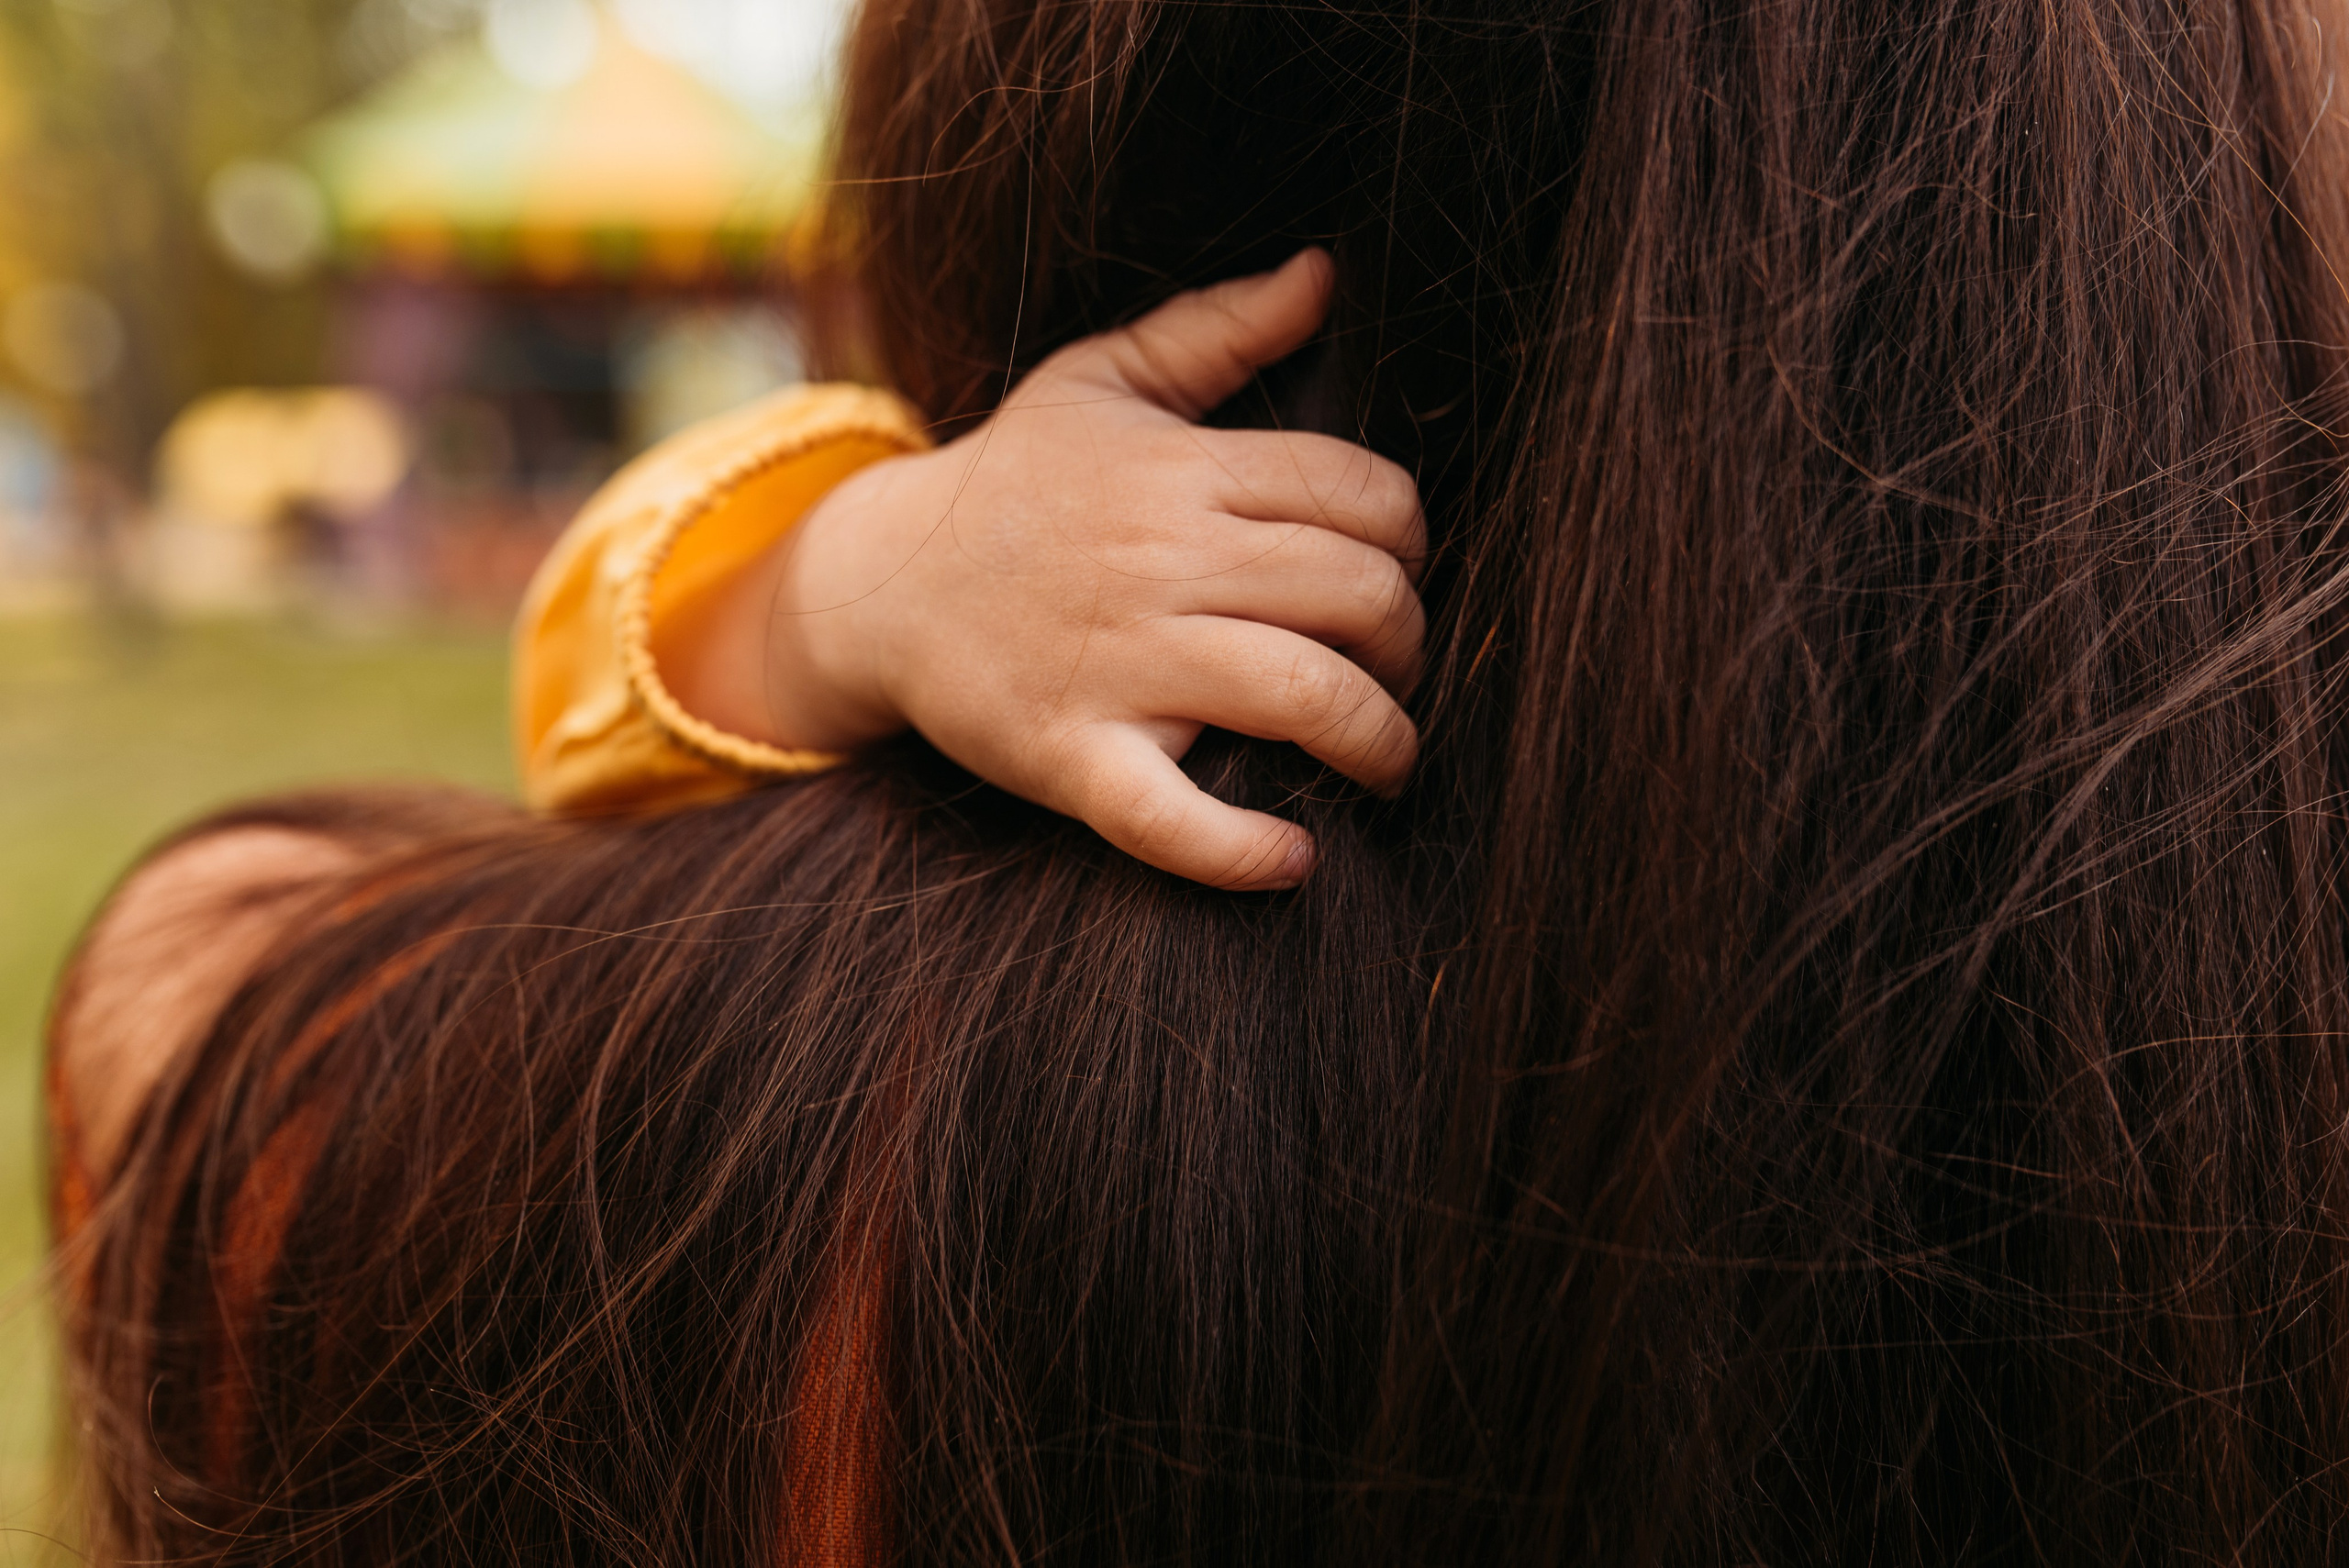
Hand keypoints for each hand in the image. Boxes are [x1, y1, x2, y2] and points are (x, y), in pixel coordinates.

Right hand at [672, 249, 1425, 889]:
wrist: (880, 580)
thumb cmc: (1014, 482)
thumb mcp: (1102, 381)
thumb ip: (1218, 330)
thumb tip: (1323, 273)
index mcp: (1184, 470)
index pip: (1363, 494)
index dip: (1412, 539)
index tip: (1398, 573)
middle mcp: (1164, 560)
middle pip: (1355, 593)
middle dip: (1410, 639)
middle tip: (1397, 667)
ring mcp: (1119, 662)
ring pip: (1304, 695)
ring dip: (1379, 737)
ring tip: (1385, 758)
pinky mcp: (1071, 754)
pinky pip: (1173, 818)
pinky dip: (1244, 852)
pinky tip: (1295, 860)